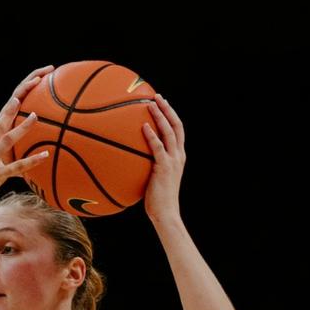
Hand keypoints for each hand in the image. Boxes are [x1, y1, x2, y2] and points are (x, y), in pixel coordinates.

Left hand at [141, 93, 185, 223]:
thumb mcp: (154, 178)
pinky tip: (143, 126)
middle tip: (157, 97)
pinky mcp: (165, 167)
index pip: (178, 131)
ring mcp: (173, 161)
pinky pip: (158, 147)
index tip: (162, 103)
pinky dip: (152, 135)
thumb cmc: (156, 199)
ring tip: (151, 103)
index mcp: (178, 156)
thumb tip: (130, 158)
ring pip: (170, 132)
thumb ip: (148, 165)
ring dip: (161, 116)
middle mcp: (179, 156)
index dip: (171, 115)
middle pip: (177, 126)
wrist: (166, 213)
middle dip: (167, 109)